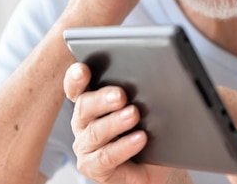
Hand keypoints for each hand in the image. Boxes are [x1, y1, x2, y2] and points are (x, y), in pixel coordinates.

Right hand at [64, 62, 190, 183]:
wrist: (153, 165)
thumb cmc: (146, 131)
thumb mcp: (145, 107)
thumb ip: (142, 93)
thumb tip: (160, 76)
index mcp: (91, 102)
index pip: (77, 87)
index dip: (76, 78)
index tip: (83, 70)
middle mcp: (83, 122)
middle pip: (85, 106)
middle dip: (102, 99)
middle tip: (120, 95)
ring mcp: (85, 146)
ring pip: (95, 132)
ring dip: (115, 122)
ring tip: (134, 115)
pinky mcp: (94, 167)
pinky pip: (106, 157)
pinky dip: (124, 147)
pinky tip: (140, 138)